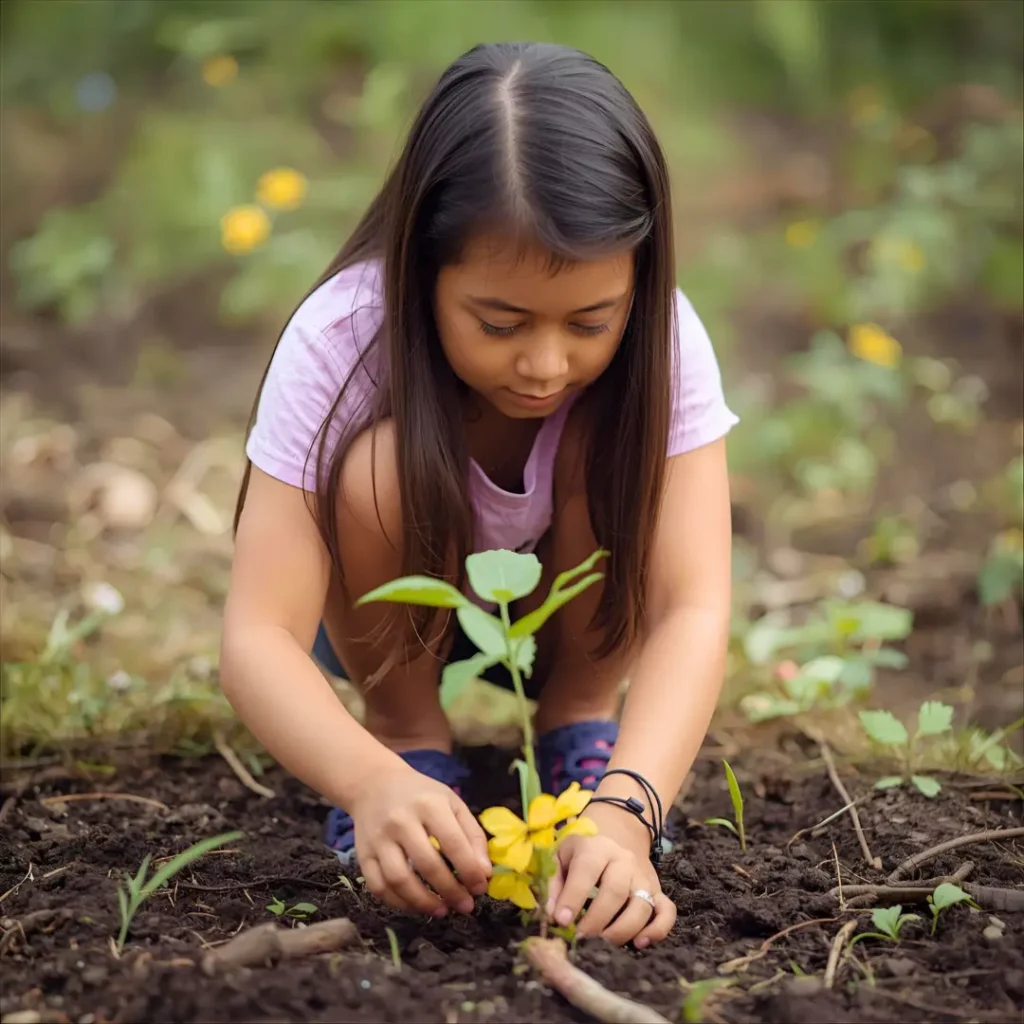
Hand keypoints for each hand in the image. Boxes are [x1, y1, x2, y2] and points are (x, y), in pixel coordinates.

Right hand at [349, 765, 491, 915]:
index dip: (469, 870)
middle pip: (427, 864)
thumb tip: (484, 873)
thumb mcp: (452, 803)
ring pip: (399, 880)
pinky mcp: (363, 855)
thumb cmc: (421, 795)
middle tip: (465, 905)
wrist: (374, 785)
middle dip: (450, 891)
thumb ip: (472, 835)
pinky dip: (399, 903)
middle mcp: (401, 821)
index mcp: (429, 804)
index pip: (453, 843)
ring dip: (424, 902)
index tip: (480, 888)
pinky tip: (417, 906)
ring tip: (443, 910)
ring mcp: (379, 839)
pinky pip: (379, 887)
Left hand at [547, 803, 675, 946]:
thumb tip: (552, 914)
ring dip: (622, 931)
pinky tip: (639, 942)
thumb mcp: (562, 855)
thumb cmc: (583, 849)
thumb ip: (554, 883)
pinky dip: (657, 930)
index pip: (586, 871)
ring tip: (602, 943)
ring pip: (642, 906)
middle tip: (581, 938)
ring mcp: (643, 877)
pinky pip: (667, 912)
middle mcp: (624, 861)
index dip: (573, 897)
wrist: (617, 831)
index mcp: (596, 847)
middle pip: (616, 892)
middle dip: (597, 920)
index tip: (561, 921)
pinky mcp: (658, 891)